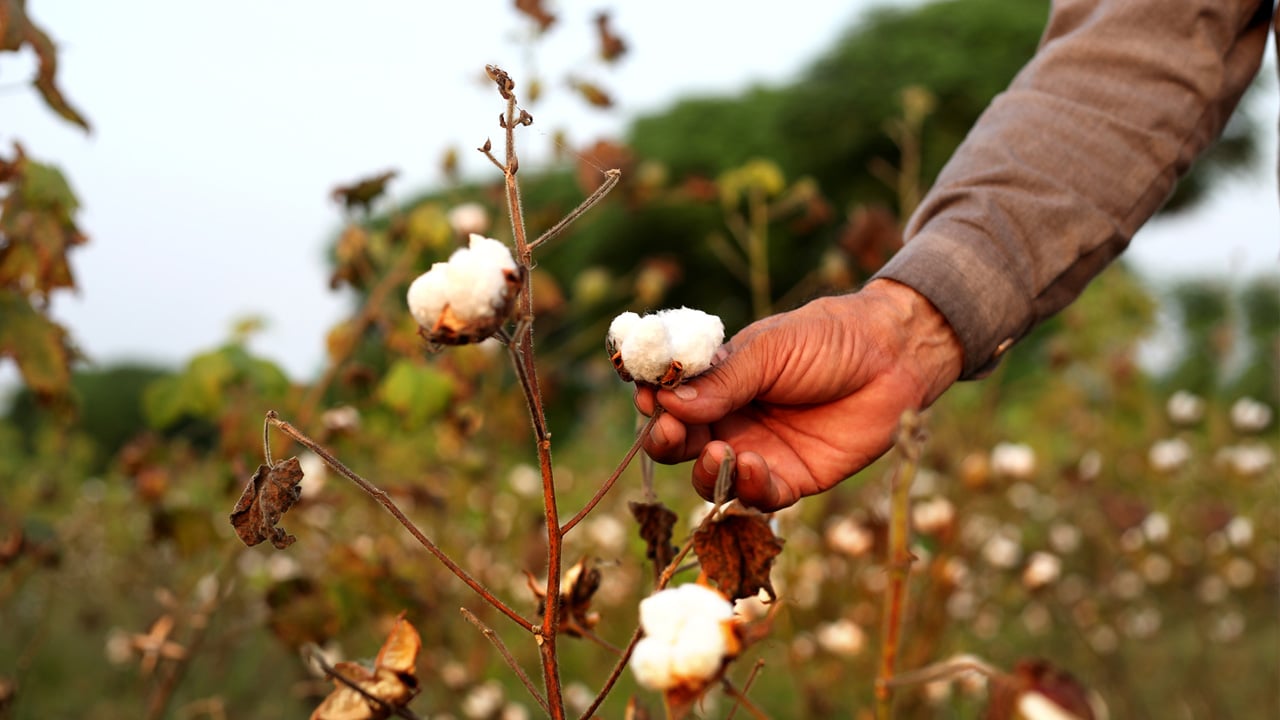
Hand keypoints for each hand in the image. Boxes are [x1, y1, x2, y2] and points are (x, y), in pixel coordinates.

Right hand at [635, 279, 962, 510]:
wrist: (894, 356)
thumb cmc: (828, 339)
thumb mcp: (770, 350)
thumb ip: (722, 381)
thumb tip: (667, 402)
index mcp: (716, 382)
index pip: (668, 399)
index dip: (651, 401)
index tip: (646, 397)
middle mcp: (730, 420)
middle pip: (680, 444)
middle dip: (667, 441)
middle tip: (670, 430)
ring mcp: (759, 451)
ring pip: (713, 479)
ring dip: (707, 472)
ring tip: (720, 453)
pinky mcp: (792, 478)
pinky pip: (760, 497)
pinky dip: (750, 488)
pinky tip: (756, 466)